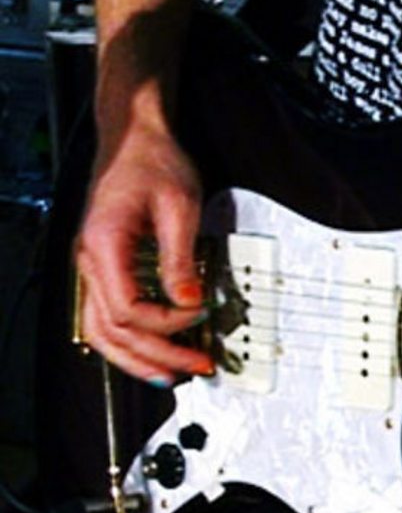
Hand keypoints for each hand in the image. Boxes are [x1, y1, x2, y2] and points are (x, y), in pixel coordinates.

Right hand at [76, 120, 213, 385]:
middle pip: (112, 331)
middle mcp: (90, 262)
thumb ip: (181, 258)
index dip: (168, 321)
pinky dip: (130, 340)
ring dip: (138, 358)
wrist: (134, 139)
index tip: (201, 313)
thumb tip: (190, 300)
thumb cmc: (153, 162)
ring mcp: (93, 268)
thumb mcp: (179, 205)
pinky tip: (156, 350)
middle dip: (155, 356)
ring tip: (174, 373)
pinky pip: (107, 316)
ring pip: (101, 332)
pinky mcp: (105, 268)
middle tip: (196, 367)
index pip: (128, 308)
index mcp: (104, 246)